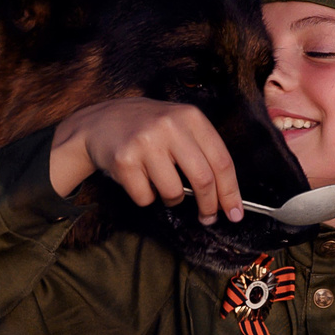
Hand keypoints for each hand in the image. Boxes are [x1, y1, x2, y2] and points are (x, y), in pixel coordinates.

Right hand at [48, 97, 242, 225]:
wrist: (99, 122)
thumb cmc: (147, 129)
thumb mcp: (178, 126)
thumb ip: (202, 152)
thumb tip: (225, 196)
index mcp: (190, 117)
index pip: (222, 161)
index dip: (231, 192)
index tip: (235, 213)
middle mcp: (170, 126)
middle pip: (203, 179)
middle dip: (208, 206)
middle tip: (208, 217)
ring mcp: (146, 142)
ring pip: (173, 192)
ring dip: (171, 199)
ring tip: (160, 184)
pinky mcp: (124, 160)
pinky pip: (145, 197)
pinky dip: (145, 197)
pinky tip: (139, 179)